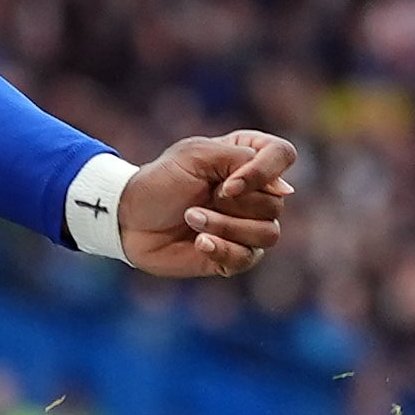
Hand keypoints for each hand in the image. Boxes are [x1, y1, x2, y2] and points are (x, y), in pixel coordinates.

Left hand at [117, 130, 298, 277]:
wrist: (129, 220)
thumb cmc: (160, 181)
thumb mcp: (195, 156)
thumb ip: (241, 160)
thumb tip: (284, 190)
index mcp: (248, 158)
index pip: (284, 156)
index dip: (262, 174)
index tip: (226, 185)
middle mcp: (256, 191)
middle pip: (276, 204)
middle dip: (231, 207)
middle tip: (195, 202)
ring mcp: (248, 225)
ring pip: (268, 234)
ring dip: (225, 228)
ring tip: (192, 221)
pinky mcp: (236, 255)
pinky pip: (249, 258)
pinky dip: (222, 250)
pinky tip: (199, 243)